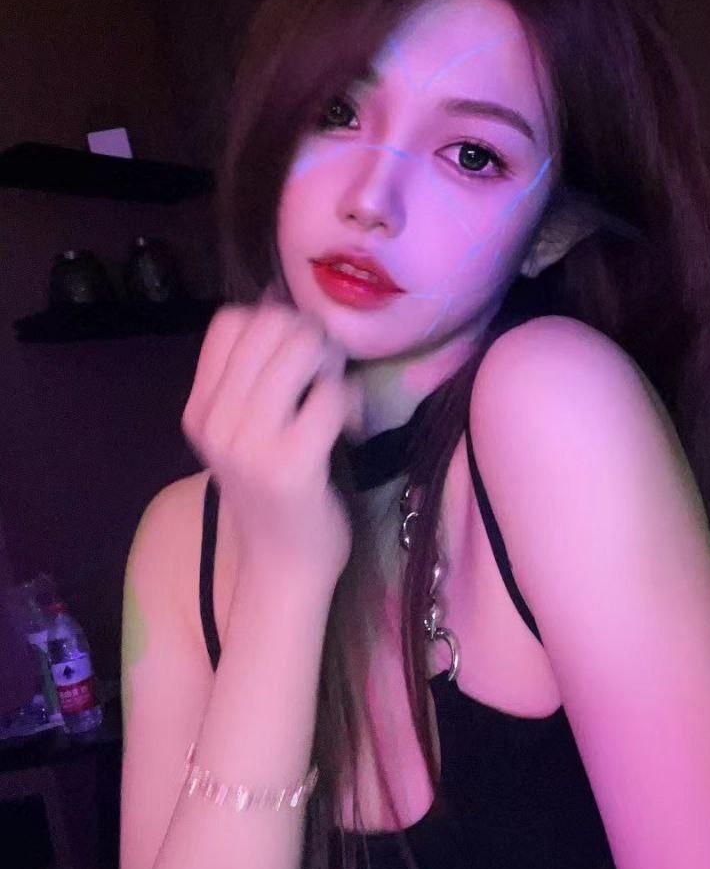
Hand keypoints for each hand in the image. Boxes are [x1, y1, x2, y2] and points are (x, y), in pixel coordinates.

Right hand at [181, 287, 363, 588]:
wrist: (282, 567)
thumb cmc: (272, 492)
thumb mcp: (243, 431)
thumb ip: (253, 375)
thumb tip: (279, 301)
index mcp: (199, 409)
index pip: (230, 323)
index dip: (274, 324)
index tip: (295, 358)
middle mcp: (215, 423)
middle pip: (272, 327)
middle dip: (312, 339)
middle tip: (326, 374)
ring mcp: (250, 445)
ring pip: (303, 352)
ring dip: (331, 365)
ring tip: (335, 396)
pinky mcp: (292, 466)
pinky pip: (332, 395)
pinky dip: (350, 402)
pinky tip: (349, 429)